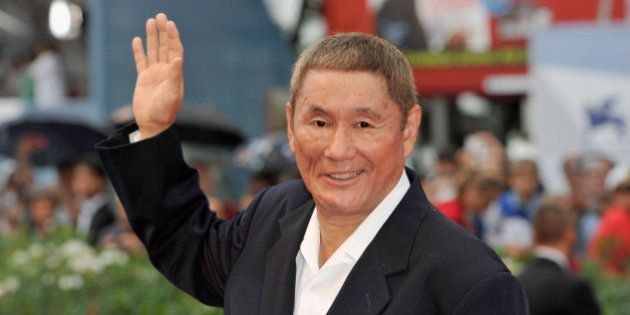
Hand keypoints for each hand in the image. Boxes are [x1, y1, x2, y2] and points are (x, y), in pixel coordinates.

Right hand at [132, 13, 183, 138]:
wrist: (153, 124)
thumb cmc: (165, 112)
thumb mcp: (172, 95)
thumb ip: (174, 77)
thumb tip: (177, 60)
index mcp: (175, 73)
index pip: (175, 50)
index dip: (173, 37)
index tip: (170, 24)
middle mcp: (166, 71)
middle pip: (165, 47)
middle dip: (163, 32)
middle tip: (160, 16)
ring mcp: (154, 74)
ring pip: (153, 51)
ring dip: (152, 37)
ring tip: (150, 21)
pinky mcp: (143, 79)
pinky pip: (140, 62)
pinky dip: (139, 51)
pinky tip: (137, 40)